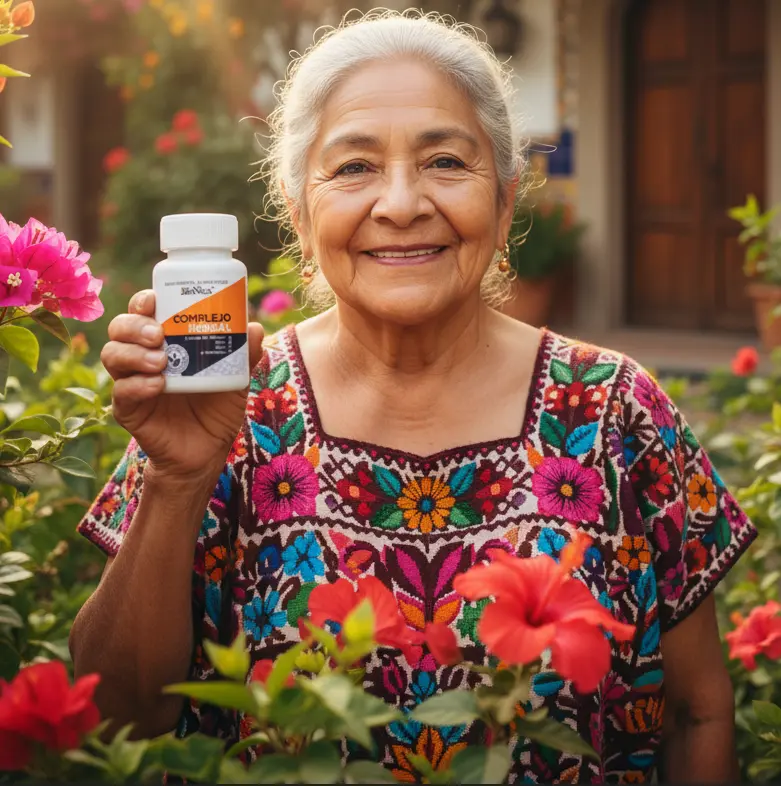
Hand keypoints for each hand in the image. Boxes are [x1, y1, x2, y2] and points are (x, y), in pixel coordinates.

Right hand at [102, 290, 263, 481]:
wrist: (208, 450)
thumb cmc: (218, 408)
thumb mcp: (236, 379)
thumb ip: (245, 355)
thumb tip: (254, 328)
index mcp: (165, 341)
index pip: (143, 311)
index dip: (144, 300)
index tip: (156, 299)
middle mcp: (142, 356)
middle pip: (120, 327)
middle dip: (135, 325)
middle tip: (160, 334)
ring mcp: (132, 382)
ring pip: (112, 355)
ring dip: (133, 353)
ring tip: (161, 361)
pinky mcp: (128, 410)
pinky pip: (121, 392)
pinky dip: (137, 385)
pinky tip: (158, 385)